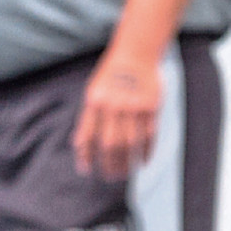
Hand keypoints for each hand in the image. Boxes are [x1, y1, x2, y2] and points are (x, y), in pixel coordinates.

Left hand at [73, 52, 161, 178]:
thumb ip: (88, 118)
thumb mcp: (93, 92)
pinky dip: (146, 152)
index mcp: (95, 101)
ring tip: (123, 173)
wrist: (135, 53)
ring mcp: (134, 106)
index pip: (88, 135)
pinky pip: (149, 135)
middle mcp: (114, 105)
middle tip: (109, 176)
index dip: (86, 155)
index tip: (86, 170)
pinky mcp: (151, 107)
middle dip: (108, 164)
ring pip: (130, 143)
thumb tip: (79, 147)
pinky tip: (142, 162)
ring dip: (126, 162)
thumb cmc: (110, 76)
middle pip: (110, 144)